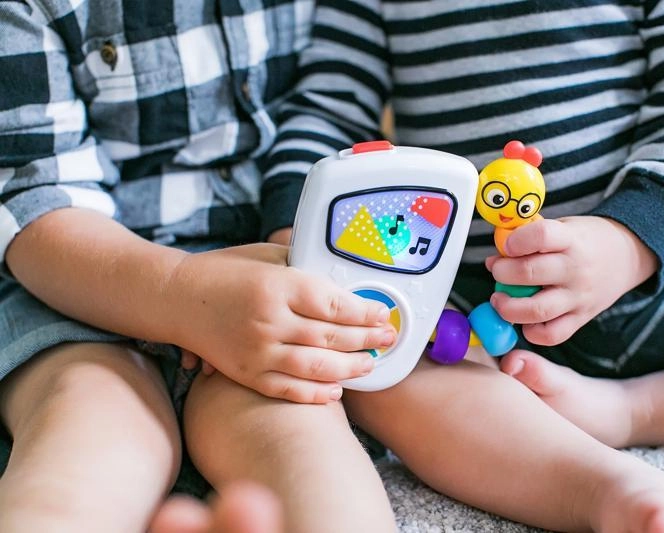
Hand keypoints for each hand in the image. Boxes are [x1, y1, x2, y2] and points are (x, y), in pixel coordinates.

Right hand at [164, 243, 395, 402]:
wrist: (175, 298)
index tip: (383, 314)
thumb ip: (304, 265)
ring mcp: (257, 350)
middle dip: (366, 340)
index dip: (365, 312)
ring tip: (369, 365)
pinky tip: (336, 390)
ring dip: (349, 368)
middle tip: (388, 339)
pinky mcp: (245, 372)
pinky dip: (314, 393)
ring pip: (315, 366)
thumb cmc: (224, 271)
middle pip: (331, 337)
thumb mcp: (266, 256)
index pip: (334, 304)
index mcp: (278, 285)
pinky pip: (287, 389)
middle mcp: (269, 320)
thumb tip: (342, 274)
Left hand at [486, 216, 656, 344]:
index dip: (515, 241)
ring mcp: (579, 297)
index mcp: (571, 239)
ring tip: (500, 299)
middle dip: (503, 273)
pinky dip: (531, 331)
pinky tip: (524, 319)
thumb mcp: (563, 227)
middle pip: (530, 273)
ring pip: (537, 310)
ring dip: (508, 307)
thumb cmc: (585, 240)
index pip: (541, 236)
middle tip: (498, 270)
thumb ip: (529, 239)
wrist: (627, 256)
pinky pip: (551, 335)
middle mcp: (576, 269)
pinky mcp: (580, 319)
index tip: (506, 245)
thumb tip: (494, 259)